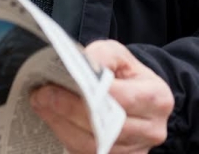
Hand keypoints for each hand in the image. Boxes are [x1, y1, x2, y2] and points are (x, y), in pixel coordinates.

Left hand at [30, 39, 173, 153]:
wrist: (139, 97)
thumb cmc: (126, 75)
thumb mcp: (119, 55)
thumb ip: (101, 56)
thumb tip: (77, 66)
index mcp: (157, 98)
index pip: (120, 98)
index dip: (86, 94)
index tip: (54, 85)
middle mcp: (152, 129)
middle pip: (106, 126)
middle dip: (68, 110)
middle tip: (41, 96)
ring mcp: (138, 150)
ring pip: (94, 145)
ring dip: (62, 126)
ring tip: (42, 107)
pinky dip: (68, 138)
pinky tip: (54, 121)